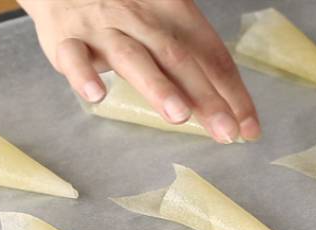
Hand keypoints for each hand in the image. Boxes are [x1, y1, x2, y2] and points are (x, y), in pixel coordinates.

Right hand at [18, 0, 260, 142]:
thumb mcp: (165, 24)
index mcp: (175, 14)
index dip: (233, 93)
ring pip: (133, 57)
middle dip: (205, 97)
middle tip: (226, 131)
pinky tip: (96, 95)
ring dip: (157, 86)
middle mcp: (143, 19)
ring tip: (179, 116)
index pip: (211, 56)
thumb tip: (234, 113)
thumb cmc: (126, 9)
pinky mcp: (67, 38)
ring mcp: (105, 28)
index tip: (248, 129)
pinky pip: (74, 55)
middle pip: (179, 59)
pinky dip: (83, 73)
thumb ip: (196, 66)